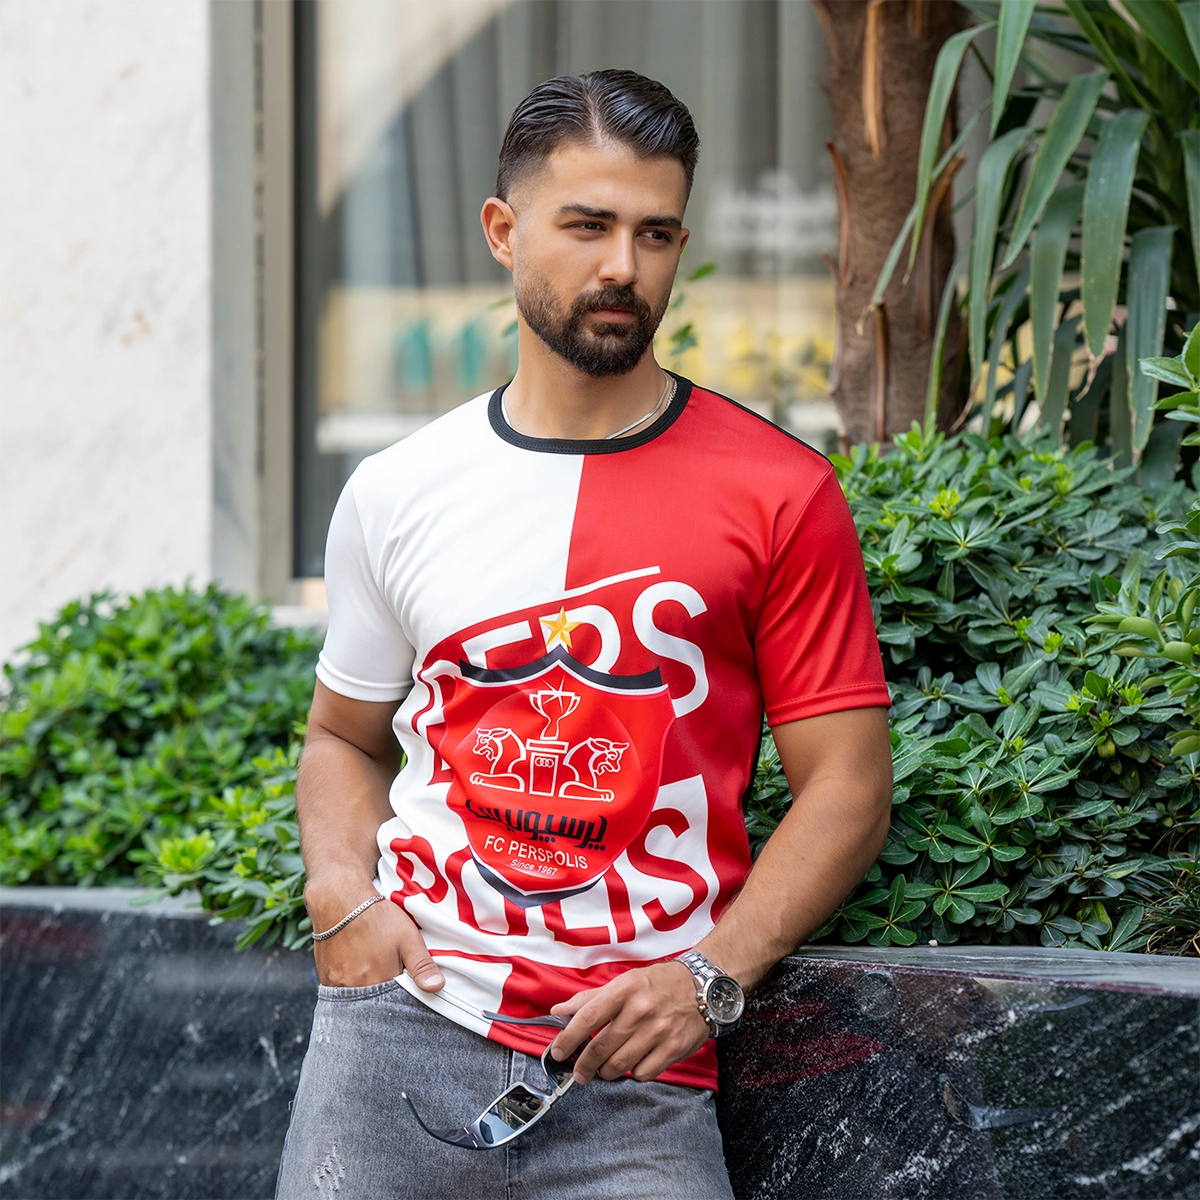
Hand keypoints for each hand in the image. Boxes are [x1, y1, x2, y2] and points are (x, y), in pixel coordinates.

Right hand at [307, 879, 444, 992]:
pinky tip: (358, 970)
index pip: (393, 1005)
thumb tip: (437, 988)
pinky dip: (351, 985)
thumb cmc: (376, 917)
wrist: (339, 899)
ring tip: (374, 971)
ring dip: (367, 991)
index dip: (402, 999)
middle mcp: (354, 989)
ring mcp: (336, 984)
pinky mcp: (325, 977)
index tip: (406, 988)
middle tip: (389, 977)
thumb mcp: (407, 937)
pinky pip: (340, 990)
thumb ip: (421, 965)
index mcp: (378, 983)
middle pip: (373, 1004)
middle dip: (384, 996)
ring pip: (356, 997)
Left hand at [547, 961, 710, 1083]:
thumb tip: (559, 1011)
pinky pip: (643, 1072)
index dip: (568, 1038)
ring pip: (619, 1064)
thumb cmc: (659, 984)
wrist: (704, 988)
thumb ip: (591, 998)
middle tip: (579, 1072)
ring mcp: (658, 1030)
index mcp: (625, 989)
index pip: (588, 1017)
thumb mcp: (625, 981)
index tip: (557, 1052)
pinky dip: (633, 1073)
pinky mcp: (674, 1048)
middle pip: (601, 1047)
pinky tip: (633, 1064)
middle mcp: (641, 1009)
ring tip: (604, 1069)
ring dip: (606, 1072)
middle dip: (584, 1065)